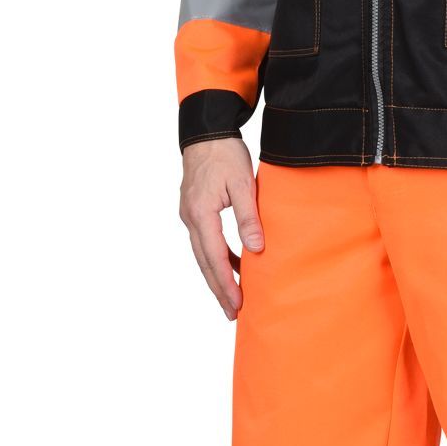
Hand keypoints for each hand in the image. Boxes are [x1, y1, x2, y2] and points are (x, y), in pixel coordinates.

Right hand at [179, 137, 263, 320]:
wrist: (206, 131)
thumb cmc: (225, 154)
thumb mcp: (243, 183)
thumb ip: (248, 217)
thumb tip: (256, 248)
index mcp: (201, 213)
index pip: (214, 257)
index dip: (226, 283)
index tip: (237, 304)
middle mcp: (190, 218)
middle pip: (204, 263)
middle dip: (218, 289)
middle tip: (233, 313)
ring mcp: (189, 215)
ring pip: (202, 255)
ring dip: (217, 276)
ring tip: (232, 298)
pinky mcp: (194, 211)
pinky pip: (205, 242)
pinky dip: (218, 257)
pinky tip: (234, 266)